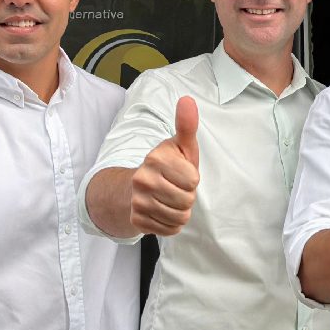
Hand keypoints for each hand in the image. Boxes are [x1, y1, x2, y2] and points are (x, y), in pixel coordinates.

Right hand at [129, 96, 199, 234]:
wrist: (136, 188)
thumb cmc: (168, 165)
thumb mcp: (180, 145)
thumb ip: (186, 125)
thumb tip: (187, 100)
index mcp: (155, 158)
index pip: (193, 181)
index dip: (192, 179)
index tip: (180, 173)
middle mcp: (142, 179)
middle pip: (187, 200)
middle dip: (187, 196)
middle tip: (175, 187)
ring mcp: (137, 201)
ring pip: (179, 217)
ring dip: (180, 211)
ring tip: (170, 199)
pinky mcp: (137, 220)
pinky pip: (169, 229)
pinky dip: (171, 223)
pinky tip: (163, 211)